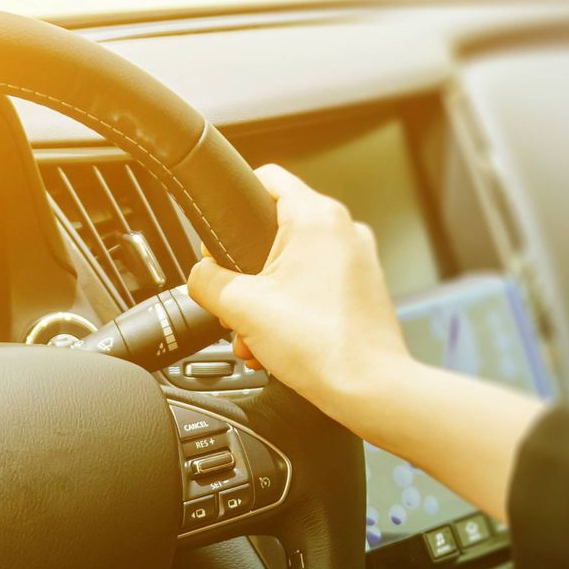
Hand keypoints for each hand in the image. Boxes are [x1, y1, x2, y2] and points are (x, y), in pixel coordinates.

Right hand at [187, 164, 413, 434]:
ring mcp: (356, 261)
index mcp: (317, 218)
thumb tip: (198, 277)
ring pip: (293, 266)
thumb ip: (207, 283)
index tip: (218, 235)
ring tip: (254, 335)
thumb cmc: (324, 347)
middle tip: (232, 303)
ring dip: (264, 300)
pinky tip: (275, 343)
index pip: (267, 178)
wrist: (369, 389)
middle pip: (275, 232)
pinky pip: (313, 288)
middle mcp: (344, 231)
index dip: (233, 202)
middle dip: (245, 273)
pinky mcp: (360, 290)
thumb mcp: (242, 308)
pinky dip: (290, 310)